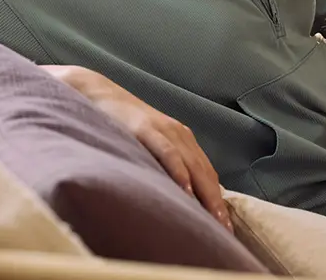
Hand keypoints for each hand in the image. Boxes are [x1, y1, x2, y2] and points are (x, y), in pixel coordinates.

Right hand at [41, 65, 232, 232]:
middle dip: (217, 202)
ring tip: (213, 218)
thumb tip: (173, 199)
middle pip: (206, 173)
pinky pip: (168, 152)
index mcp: (183, 141)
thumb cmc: (123, 126)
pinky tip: (185, 189)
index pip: (208, 174)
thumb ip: (162, 166)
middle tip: (225, 230)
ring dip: (205, 193)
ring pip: (192, 165)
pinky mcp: (146, 129)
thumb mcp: (149, 146)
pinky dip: (179, 171)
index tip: (225, 227)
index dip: (218, 200)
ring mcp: (165, 130)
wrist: (100, 94)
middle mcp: (180, 135)